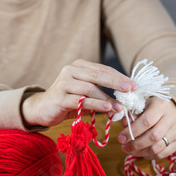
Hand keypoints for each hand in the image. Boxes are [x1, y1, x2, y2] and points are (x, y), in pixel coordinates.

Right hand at [21, 59, 135, 126]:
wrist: (42, 109)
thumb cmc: (67, 101)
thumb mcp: (85, 94)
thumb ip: (101, 92)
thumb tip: (123, 99)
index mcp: (79, 66)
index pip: (103, 69)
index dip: (119, 77)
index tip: (134, 86)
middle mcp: (70, 70)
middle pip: (98, 75)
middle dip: (116, 83)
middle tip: (131, 90)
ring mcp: (63, 83)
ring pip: (90, 88)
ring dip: (107, 98)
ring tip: (120, 107)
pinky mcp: (59, 97)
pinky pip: (81, 100)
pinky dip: (96, 104)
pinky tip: (107, 109)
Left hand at [117, 98, 175, 159]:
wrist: (170, 110)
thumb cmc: (151, 108)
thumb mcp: (140, 106)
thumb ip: (132, 115)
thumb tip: (124, 126)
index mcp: (161, 105)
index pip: (146, 121)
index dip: (132, 132)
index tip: (121, 138)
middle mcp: (172, 117)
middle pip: (153, 136)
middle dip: (136, 145)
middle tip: (124, 147)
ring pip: (158, 147)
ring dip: (141, 152)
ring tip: (131, 151)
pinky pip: (163, 153)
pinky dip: (150, 156)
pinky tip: (142, 153)